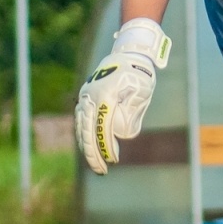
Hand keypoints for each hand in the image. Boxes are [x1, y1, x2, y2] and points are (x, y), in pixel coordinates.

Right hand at [75, 18, 170, 174]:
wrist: (129, 53)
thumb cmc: (139, 73)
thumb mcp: (141, 92)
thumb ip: (131, 112)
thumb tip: (121, 133)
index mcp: (104, 95)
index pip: (102, 127)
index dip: (106, 146)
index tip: (113, 160)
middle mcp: (90, 96)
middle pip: (86, 130)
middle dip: (93, 152)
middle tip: (101, 170)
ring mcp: (85, 96)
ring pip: (81, 126)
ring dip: (87, 146)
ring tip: (96, 164)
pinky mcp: (86, 97)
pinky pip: (82, 120)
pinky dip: (85, 135)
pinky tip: (91, 148)